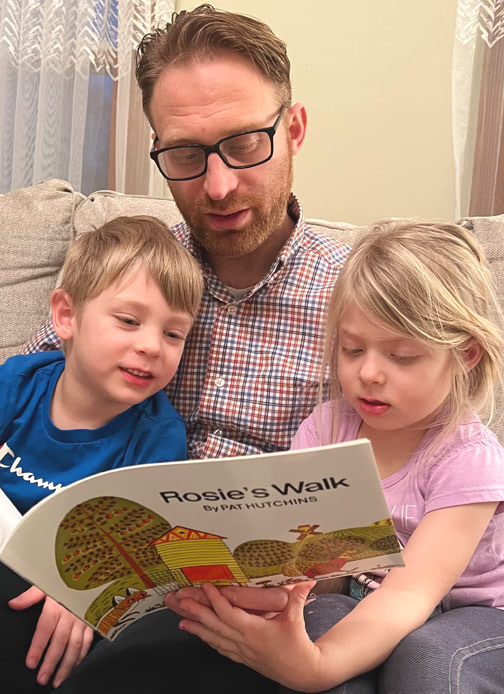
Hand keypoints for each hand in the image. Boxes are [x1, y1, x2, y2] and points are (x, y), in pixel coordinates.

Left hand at [9, 586, 93, 686]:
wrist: (93, 573)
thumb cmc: (67, 581)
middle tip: (42, 678)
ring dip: (66, 665)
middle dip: (51, 661)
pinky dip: (80, 657)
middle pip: (60, 641)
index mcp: (57, 604)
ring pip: (75, 645)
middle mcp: (71, 613)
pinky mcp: (92, 622)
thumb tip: (14, 604)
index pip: (45, 628)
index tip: (31, 662)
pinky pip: (87, 642)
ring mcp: (83, 619)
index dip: (38, 646)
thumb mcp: (47, 583)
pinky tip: (73, 667)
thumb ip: (30, 595)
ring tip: (57, 679)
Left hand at [177, 581, 322, 690]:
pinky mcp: (243, 658)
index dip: (215, 600)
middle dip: (196, 612)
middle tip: (181, 602)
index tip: (206, 587)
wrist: (302, 673)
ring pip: (213, 638)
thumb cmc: (298, 647)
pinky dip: (208, 639)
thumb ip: (298, 597)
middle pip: (214, 625)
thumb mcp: (296, 619)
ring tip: (181, 620)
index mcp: (255, 631)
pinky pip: (220, 647)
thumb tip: (306, 580)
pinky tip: (200, 635)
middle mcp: (244, 642)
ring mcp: (241, 651)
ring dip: (196, 628)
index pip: (229, 613)